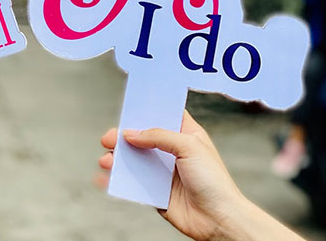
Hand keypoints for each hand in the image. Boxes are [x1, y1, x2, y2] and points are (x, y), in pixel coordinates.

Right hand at [99, 111, 303, 240]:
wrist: (218, 219)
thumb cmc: (214, 182)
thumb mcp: (189, 146)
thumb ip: (159, 136)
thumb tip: (131, 134)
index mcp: (186, 135)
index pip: (165, 115)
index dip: (148, 110)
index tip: (130, 106)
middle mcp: (173, 152)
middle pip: (142, 138)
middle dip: (123, 137)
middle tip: (109, 138)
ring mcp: (163, 172)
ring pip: (134, 160)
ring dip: (118, 159)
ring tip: (107, 162)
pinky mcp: (155, 192)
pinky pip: (132, 183)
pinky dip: (118, 181)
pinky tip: (107, 180)